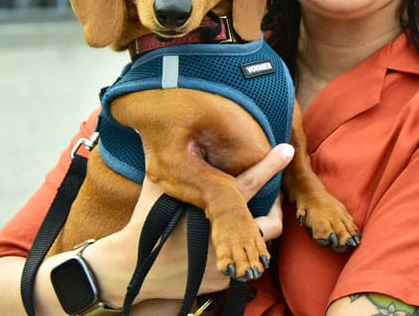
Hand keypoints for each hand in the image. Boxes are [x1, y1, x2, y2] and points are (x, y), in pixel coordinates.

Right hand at [90, 143, 293, 307]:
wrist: (131, 271)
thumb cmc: (145, 226)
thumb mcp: (157, 191)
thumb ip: (167, 165)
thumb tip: (158, 137)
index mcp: (211, 207)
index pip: (249, 183)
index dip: (270, 165)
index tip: (287, 151)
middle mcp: (224, 234)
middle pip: (271, 223)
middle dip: (275, 210)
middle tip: (272, 200)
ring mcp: (225, 259)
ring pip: (259, 244)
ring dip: (256, 233)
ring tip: (249, 222)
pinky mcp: (221, 280)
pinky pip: (241, 263)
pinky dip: (237, 252)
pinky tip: (229, 244)